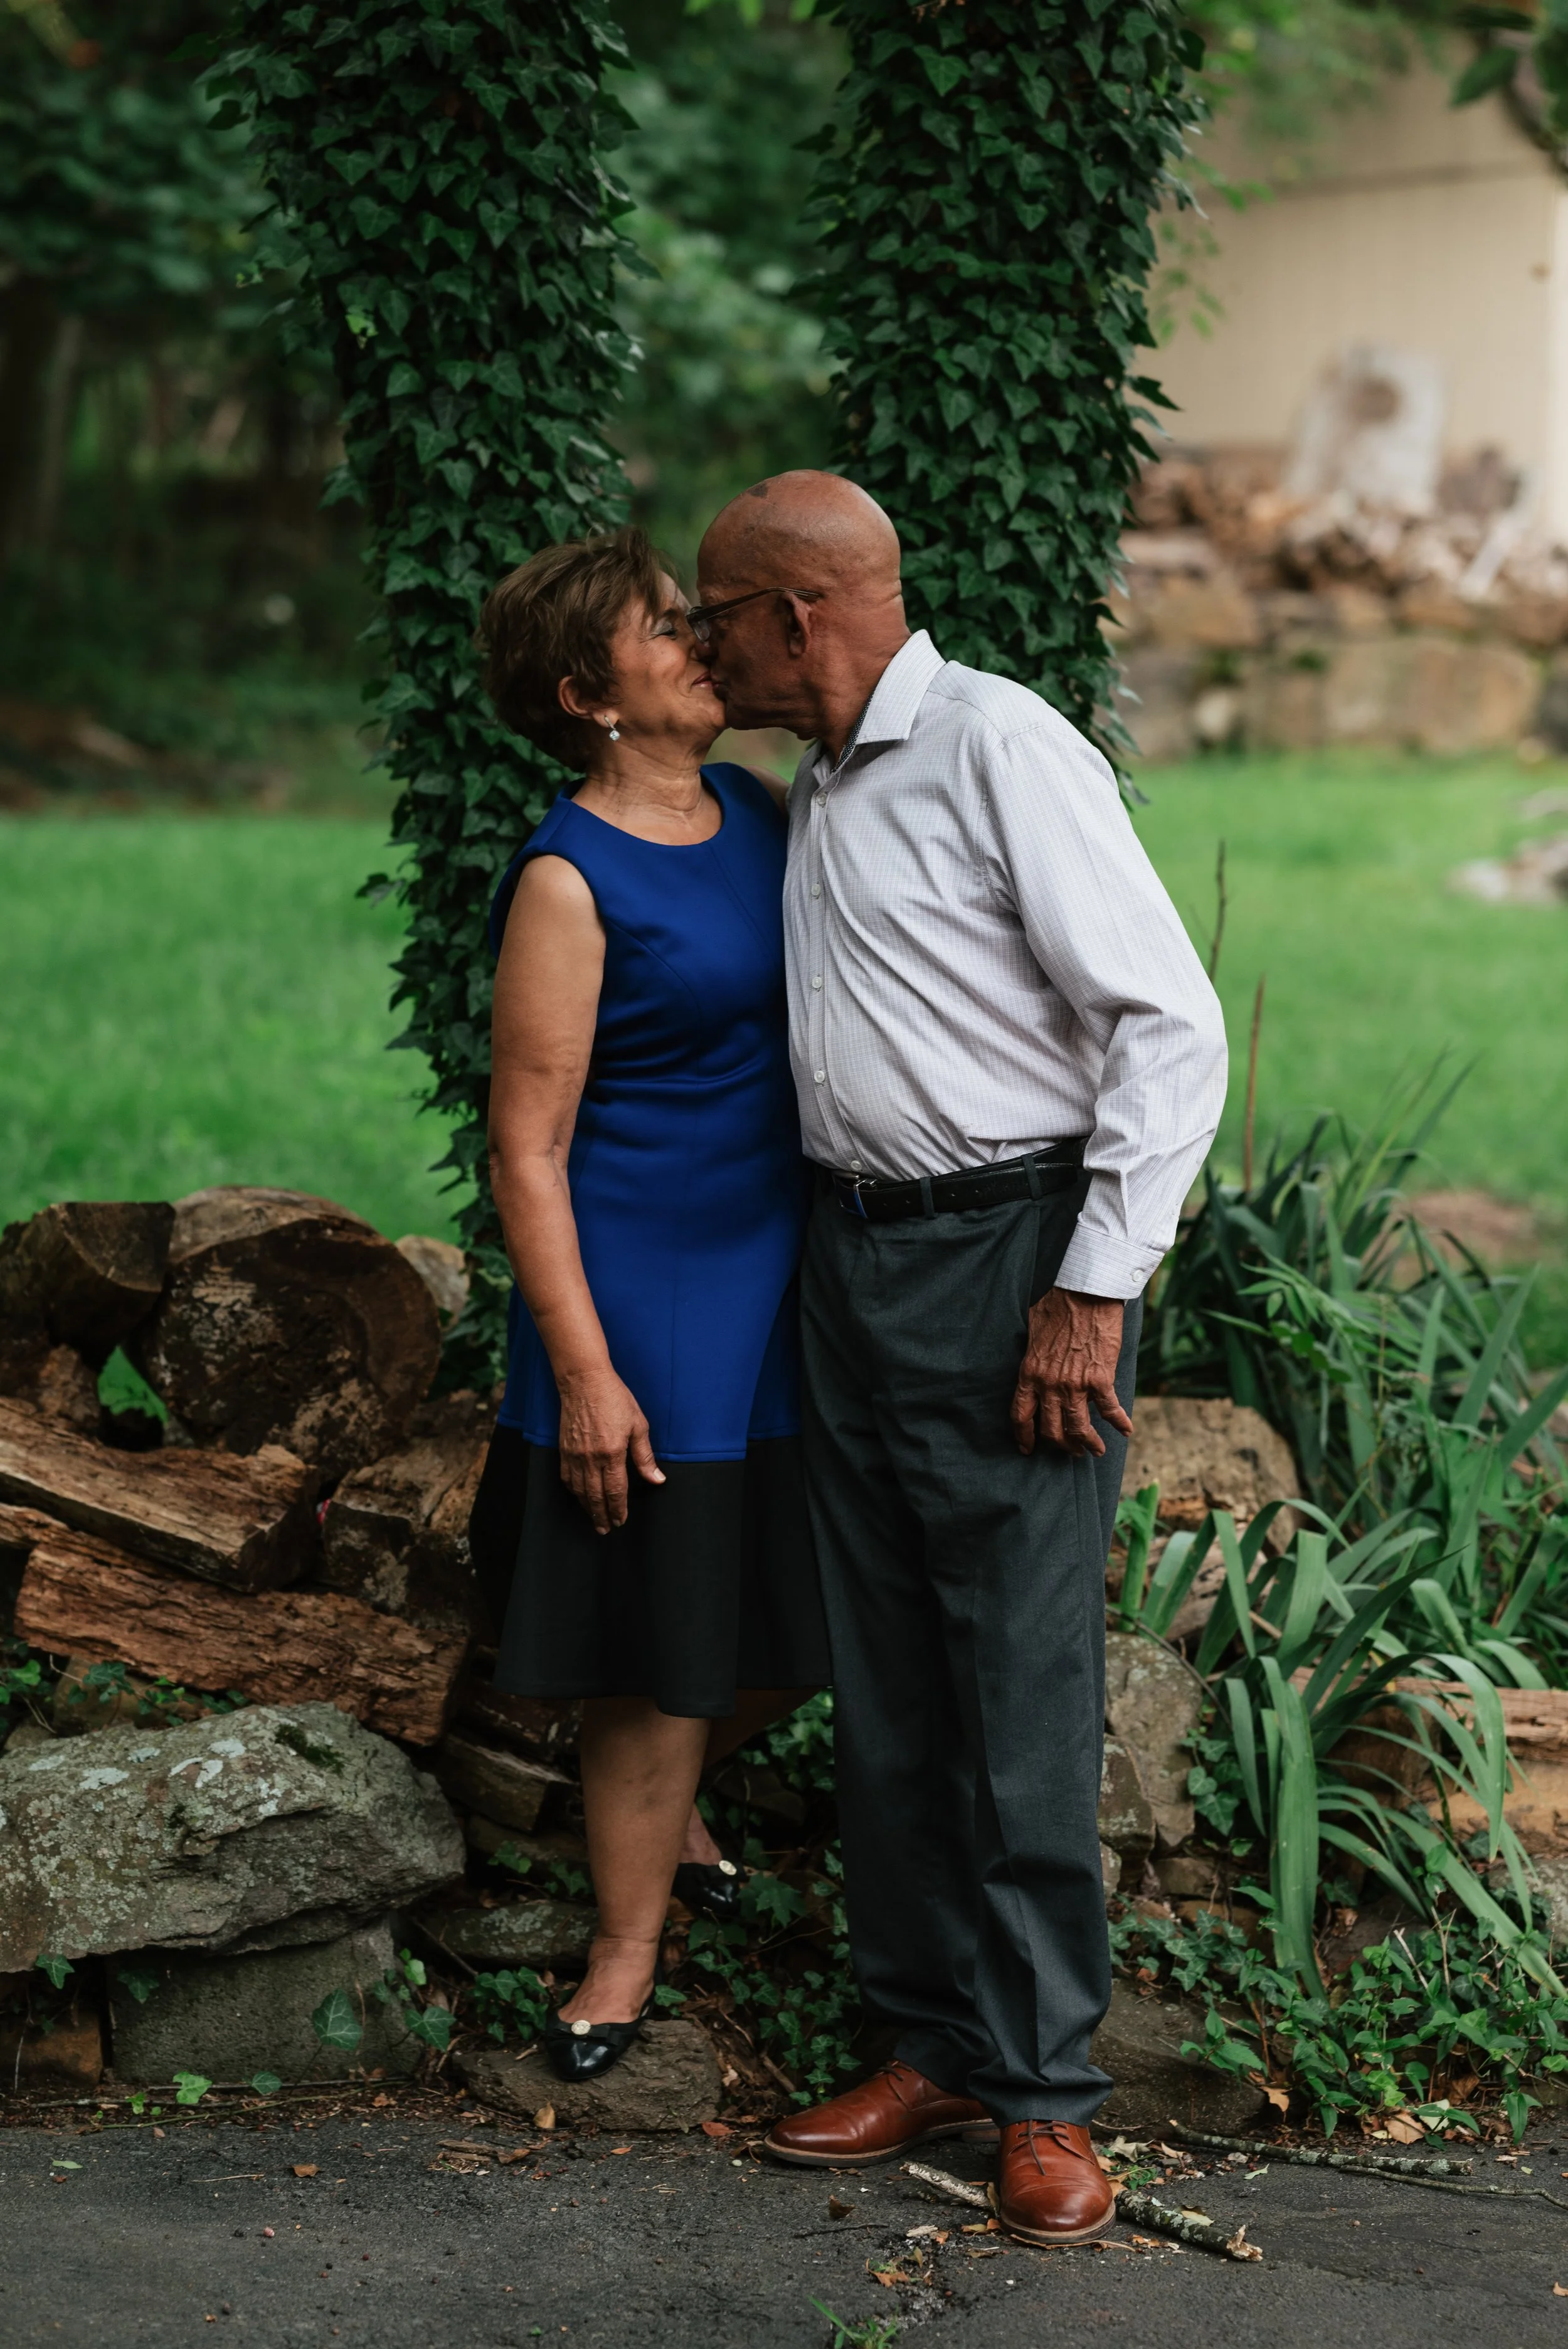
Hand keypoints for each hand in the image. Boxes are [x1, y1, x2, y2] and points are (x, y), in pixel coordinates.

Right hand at [555, 1364, 664, 1533]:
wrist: (584, 1381)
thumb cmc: (615, 1399)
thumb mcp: (638, 1425)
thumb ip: (645, 1457)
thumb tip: (657, 1479)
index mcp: (612, 1453)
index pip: (615, 1491)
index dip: (618, 1509)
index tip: (621, 1521)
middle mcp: (591, 1458)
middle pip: (595, 1496)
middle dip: (601, 1515)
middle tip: (605, 1530)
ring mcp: (575, 1454)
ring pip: (579, 1490)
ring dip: (586, 1507)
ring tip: (593, 1519)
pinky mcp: (564, 1448)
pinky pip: (566, 1477)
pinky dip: (573, 1491)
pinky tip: (578, 1496)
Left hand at [1011, 1289, 1131, 1458]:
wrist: (1085, 1294)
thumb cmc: (1057, 1305)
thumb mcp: (1032, 1331)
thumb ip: (1032, 1354)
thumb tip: (1033, 1361)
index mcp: (1030, 1373)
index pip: (1021, 1415)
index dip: (1023, 1436)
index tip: (1027, 1448)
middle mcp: (1050, 1385)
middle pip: (1051, 1430)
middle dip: (1061, 1446)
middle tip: (1070, 1451)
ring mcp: (1075, 1385)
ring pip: (1079, 1428)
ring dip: (1088, 1444)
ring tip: (1095, 1451)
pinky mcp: (1100, 1380)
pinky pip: (1110, 1410)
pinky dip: (1119, 1423)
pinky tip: (1125, 1430)